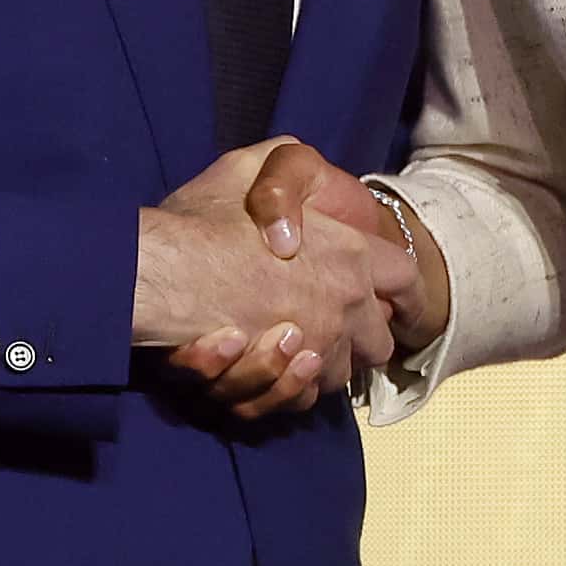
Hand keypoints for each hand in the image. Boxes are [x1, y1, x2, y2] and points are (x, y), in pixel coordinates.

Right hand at [133, 144, 413, 419]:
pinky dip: (287, 391)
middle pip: (378, 340)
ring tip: (284, 345)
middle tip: (325, 325)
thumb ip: (284, 168)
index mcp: (351, 252)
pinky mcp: (286, 383)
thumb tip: (296, 193)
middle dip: (359, 339)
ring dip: (318, 367)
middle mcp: (346, 304)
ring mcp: (319, 346)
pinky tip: (263, 369)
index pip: (404, 277)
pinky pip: (303, 400)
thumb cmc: (201, 220)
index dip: (399, 288)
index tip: (392, 298)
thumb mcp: (248, 166)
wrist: (162, 274)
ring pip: (339, 374)